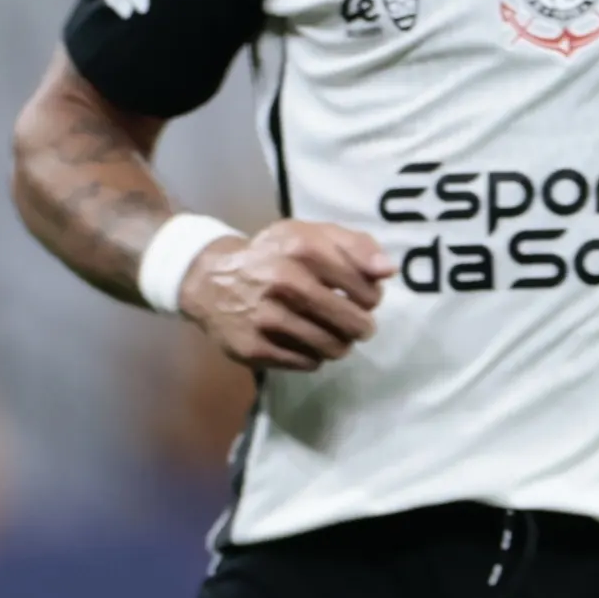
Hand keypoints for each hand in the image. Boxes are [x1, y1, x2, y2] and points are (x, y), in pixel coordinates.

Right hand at [177, 219, 390, 373]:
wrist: (210, 280)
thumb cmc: (272, 256)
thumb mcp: (310, 234)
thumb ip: (355, 245)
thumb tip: (388, 271)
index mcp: (304, 248)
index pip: (366, 289)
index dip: (371, 298)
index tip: (361, 297)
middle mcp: (285, 282)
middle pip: (353, 323)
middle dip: (360, 326)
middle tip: (354, 323)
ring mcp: (268, 317)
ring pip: (332, 348)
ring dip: (339, 344)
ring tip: (331, 334)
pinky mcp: (255, 347)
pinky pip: (307, 363)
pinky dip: (313, 356)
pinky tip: (304, 341)